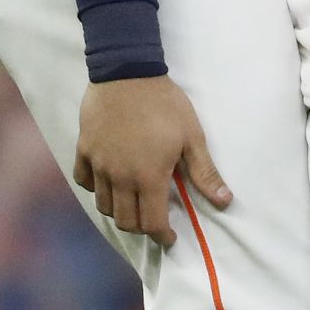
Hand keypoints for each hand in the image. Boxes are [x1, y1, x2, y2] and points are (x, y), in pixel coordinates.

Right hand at [74, 78, 230, 248]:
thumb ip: (204, 172)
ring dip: (120, 211)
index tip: (170, 238)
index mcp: (148, 177)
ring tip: (134, 203)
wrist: (128, 71)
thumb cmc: (165, 104)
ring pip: (104, 205)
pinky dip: (96, 189)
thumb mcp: (191, 136)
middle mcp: (119, 178)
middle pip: (126, 220)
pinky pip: (84, 181)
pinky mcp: (84, 149)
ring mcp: (98, 165)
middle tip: (154, 220)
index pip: (152, 222)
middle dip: (142, 227)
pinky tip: (108, 182)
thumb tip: (225, 201)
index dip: (163, 236)